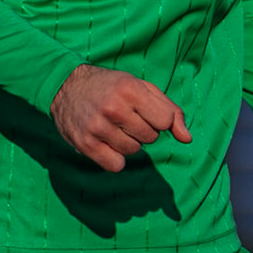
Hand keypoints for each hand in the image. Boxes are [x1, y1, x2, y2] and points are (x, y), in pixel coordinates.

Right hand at [50, 64, 190, 172]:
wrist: (66, 86)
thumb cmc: (111, 86)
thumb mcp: (142, 87)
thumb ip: (170, 110)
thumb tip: (187, 139)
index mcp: (130, 89)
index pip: (165, 121)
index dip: (159, 119)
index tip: (145, 111)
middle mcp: (114, 108)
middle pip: (150, 138)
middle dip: (143, 130)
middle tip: (125, 117)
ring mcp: (98, 127)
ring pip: (133, 151)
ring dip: (128, 143)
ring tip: (113, 127)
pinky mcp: (85, 144)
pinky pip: (116, 166)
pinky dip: (115, 158)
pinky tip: (106, 142)